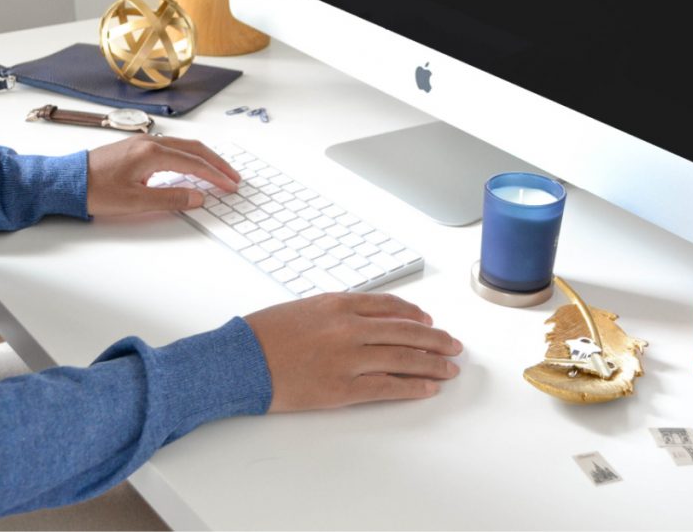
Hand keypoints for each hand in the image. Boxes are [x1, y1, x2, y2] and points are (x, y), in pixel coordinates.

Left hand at [86, 135, 239, 215]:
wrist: (66, 180)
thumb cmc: (95, 191)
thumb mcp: (135, 202)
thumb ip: (170, 198)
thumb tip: (198, 197)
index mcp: (152, 153)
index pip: (194, 163)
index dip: (216, 176)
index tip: (231, 186)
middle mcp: (150, 142)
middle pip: (194, 149)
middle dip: (217, 163)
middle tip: (233, 177)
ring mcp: (142, 143)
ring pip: (184, 146)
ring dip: (204, 158)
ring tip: (219, 172)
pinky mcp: (136, 148)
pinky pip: (172, 148)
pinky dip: (189, 156)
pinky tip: (191, 166)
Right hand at [244, 293, 461, 411]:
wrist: (238, 360)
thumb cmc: (262, 335)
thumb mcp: (303, 308)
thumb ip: (336, 312)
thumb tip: (366, 319)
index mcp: (339, 304)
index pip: (389, 306)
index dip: (414, 314)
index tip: (428, 320)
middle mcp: (349, 328)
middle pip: (406, 331)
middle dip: (435, 339)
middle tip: (453, 344)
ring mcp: (349, 358)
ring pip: (404, 359)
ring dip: (433, 363)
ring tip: (450, 368)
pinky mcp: (343, 388)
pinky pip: (388, 387)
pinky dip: (412, 387)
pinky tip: (428, 388)